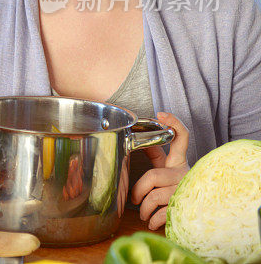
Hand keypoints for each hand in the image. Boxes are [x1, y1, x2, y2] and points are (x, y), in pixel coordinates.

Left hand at [130, 112, 190, 229]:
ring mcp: (187, 191)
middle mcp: (186, 174)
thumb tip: (141, 141)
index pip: (182, 138)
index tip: (161, 114)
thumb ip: (157, 158)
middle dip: (138, 190)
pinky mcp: (187, 207)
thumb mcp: (168, 171)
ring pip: (154, 196)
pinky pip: (163, 213)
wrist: (201, 217)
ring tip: (143, 213)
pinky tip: (152, 222)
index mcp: (180, 163)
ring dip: (144, 209)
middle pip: (153, 175)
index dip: (173, 124)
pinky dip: (153, 220)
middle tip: (135, 199)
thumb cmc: (178, 191)